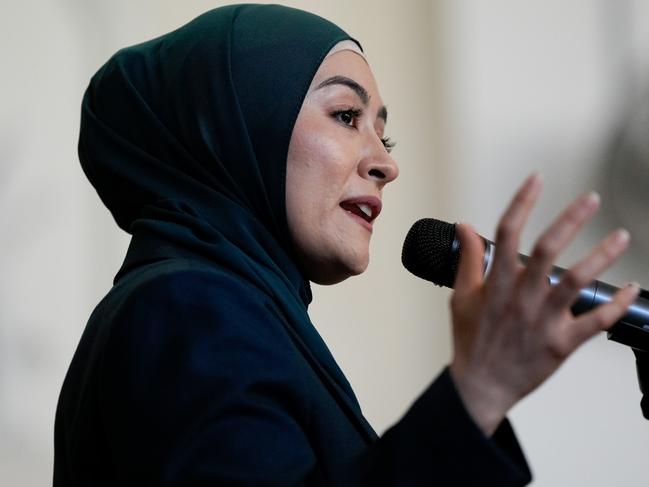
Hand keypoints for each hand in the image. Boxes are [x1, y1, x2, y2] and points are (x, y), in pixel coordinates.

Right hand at [448, 173, 638, 434]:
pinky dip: (617, 304)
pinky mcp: (562, 344)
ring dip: (601, 255)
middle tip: (592, 198)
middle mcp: (521, 297)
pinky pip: (596, 322)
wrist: (481, 386)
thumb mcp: (459, 296)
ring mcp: (543, 321)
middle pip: (548, 249)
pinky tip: (630, 287)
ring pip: (578, 281)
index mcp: (495, 284)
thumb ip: (467, 259)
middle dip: (571, 218)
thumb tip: (466, 225)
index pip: (507, 232)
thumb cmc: (471, 340)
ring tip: (622, 235)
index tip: (536, 179)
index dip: (522, 201)